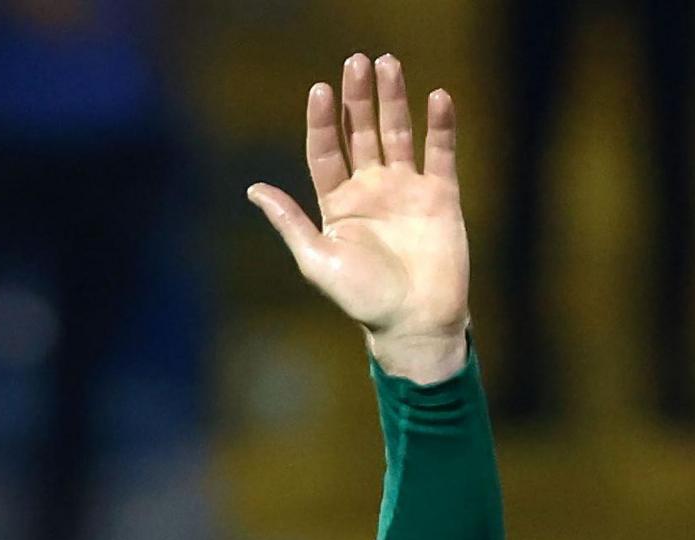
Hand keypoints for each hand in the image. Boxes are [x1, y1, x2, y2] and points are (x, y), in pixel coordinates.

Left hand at [247, 54, 471, 384]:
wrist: (414, 323)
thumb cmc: (362, 299)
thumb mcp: (317, 261)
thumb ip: (290, 222)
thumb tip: (254, 189)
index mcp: (338, 203)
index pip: (325, 151)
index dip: (321, 121)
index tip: (318, 90)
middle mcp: (371, 189)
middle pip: (361, 132)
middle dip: (358, 97)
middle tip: (356, 61)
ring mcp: (406, 189)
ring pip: (398, 133)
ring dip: (394, 99)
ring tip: (388, 64)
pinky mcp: (440, 196)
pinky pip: (440, 153)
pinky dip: (440, 126)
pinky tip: (437, 98)